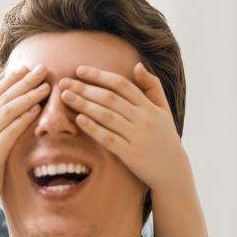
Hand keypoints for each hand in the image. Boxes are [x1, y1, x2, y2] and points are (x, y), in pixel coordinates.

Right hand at [0, 65, 49, 213]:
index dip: (11, 80)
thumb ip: (0, 135)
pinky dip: (23, 118)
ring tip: (45, 86)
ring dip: (28, 96)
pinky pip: (9, 131)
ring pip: (7, 110)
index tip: (27, 68)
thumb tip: (16, 125)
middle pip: (3, 97)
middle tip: (42, 68)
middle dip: (24, 81)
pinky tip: (37, 110)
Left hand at [59, 63, 186, 189]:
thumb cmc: (165, 138)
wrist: (172, 171)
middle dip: (85, 88)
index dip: (99, 75)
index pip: (121, 84)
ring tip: (66, 96)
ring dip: (84, 104)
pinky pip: (109, 139)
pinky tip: (79, 119)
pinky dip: (93, 128)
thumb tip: (137, 65)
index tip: (79, 70)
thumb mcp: (163, 110)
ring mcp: (137, 137)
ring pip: (107, 116)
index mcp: (149, 106)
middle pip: (110, 98)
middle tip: (64, 82)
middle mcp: (143, 119)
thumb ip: (152, 87)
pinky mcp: (131, 155)